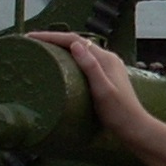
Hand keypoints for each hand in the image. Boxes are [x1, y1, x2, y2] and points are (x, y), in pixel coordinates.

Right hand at [29, 31, 165, 154]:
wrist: (134, 129)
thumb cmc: (119, 113)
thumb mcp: (102, 90)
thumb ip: (91, 67)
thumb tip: (76, 44)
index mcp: (106, 59)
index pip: (75, 40)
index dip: (52, 37)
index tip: (32, 38)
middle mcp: (107, 60)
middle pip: (76, 43)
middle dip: (54, 40)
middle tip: (32, 43)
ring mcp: (107, 69)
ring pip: (79, 52)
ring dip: (60, 49)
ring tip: (41, 52)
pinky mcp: (104, 79)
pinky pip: (83, 63)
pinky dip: (68, 61)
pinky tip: (59, 68)